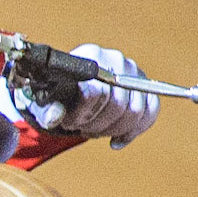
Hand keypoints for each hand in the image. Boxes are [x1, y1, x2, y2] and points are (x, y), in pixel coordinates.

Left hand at [24, 43, 160, 148]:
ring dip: (113, 129)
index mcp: (89, 55)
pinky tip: (115, 141)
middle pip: (119, 104)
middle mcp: (115, 59)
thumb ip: (48, 110)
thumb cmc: (56, 94)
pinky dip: (134, 131)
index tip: (71, 123)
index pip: (96, 91)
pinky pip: (151, 111)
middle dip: (99, 124)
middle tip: (83, 128)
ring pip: (136, 111)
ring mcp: (133, 71)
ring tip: (94, 130)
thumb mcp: (46, 102)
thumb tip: (56, 118)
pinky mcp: (145, 86)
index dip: (84, 114)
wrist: (71, 88)